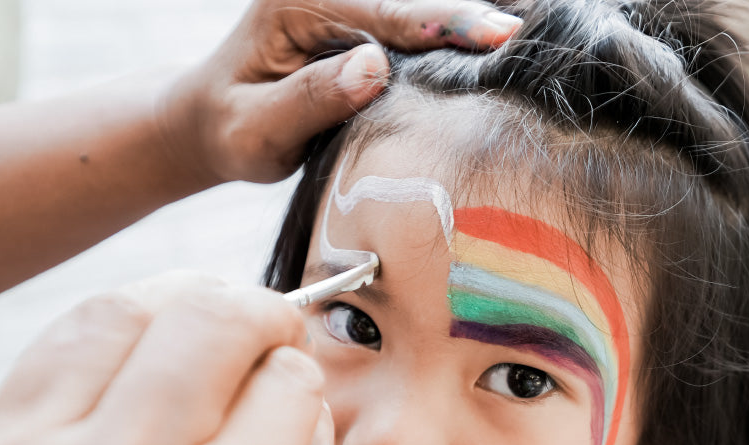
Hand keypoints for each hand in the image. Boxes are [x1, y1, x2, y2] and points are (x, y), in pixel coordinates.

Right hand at [0, 273, 349, 444]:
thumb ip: (83, 402)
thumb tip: (193, 300)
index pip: (111, 312)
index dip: (166, 296)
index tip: (197, 306)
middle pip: (212, 315)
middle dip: (249, 311)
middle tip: (260, 333)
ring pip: (288, 371)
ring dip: (282, 388)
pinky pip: (322, 444)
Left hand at [162, 0, 521, 183]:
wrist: (213, 122)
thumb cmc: (230, 129)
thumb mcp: (255, 128)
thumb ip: (310, 99)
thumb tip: (374, 70)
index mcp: (298, 3)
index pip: (385, 12)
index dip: (443, 24)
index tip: (497, 35)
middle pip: (415, 0)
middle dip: (473, 13)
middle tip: (535, 30)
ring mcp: (349, 9)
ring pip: (421, 11)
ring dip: (470, 21)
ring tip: (531, 32)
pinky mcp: (364, 30)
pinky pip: (416, 28)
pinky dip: (454, 36)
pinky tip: (494, 45)